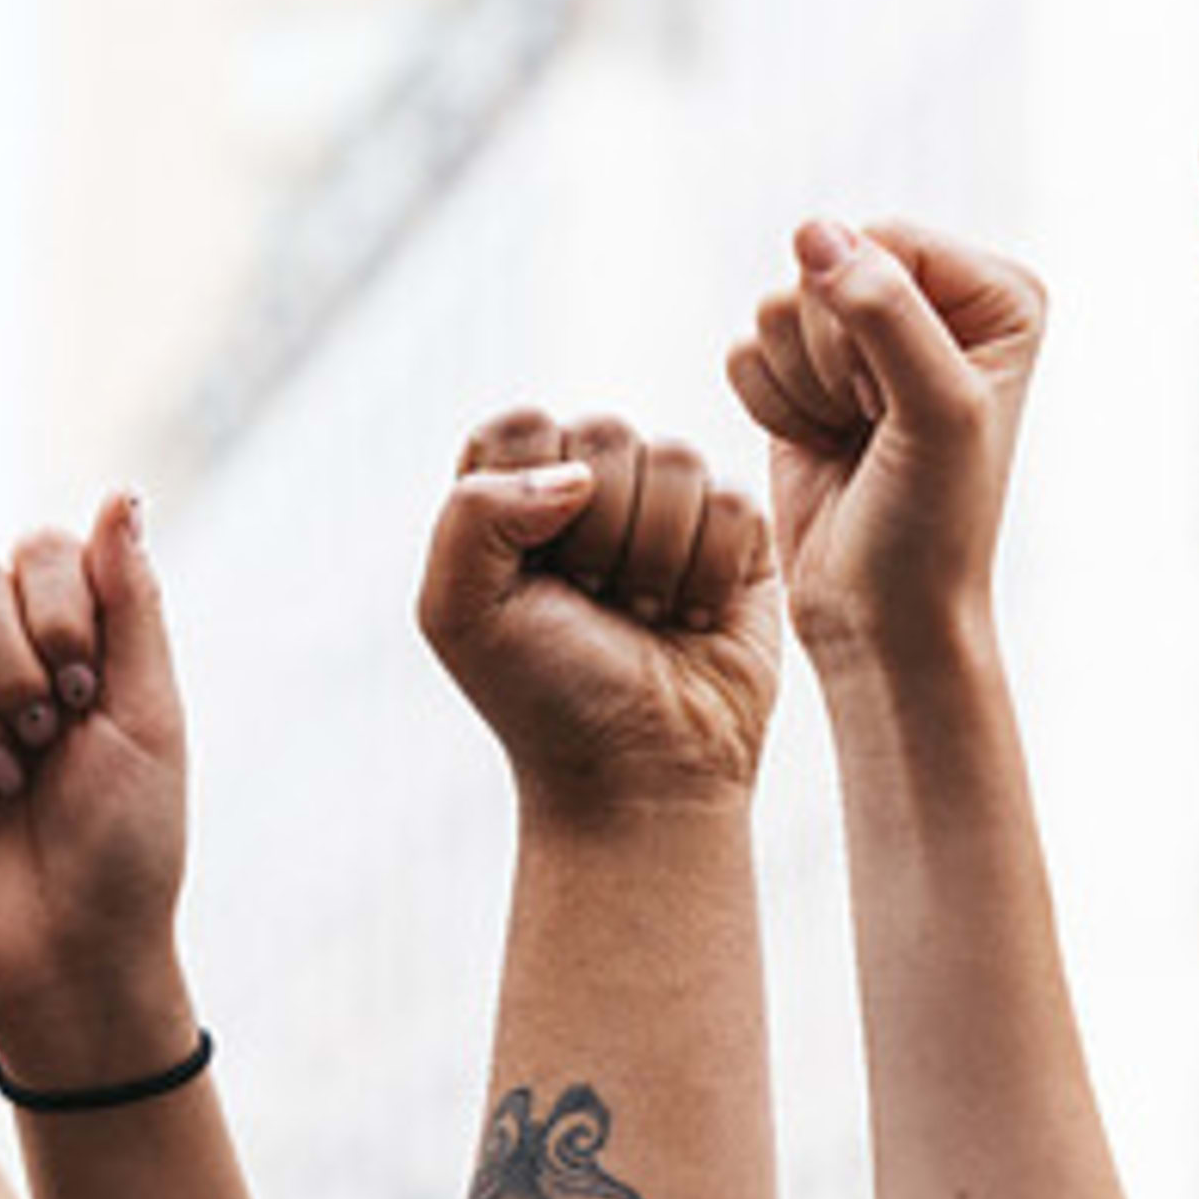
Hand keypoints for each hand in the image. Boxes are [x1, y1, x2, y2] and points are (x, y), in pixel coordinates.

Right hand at [0, 495, 195, 1087]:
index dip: (56, 607)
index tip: (88, 688)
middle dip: (10, 659)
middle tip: (47, 732)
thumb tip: (120, 491)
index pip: (33, 549)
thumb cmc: (130, 843)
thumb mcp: (150, 714)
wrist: (73, 954)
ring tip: (7, 779)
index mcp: (62, 635)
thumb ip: (129, 599)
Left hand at [415, 412, 781, 822]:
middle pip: (604, 431)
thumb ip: (473, 513)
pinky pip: (734, 503)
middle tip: (590, 600)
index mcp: (513, 492)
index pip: (521, 425)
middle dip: (595, 533)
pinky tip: (690, 618)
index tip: (529, 567)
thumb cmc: (542, 695)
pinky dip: (708, 573)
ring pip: (676, 458)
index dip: (528, 490)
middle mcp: (591, 486)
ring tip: (641, 613)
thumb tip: (577, 474)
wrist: (637, 773)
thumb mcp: (459, 611)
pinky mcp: (739, 537)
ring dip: (653, 557)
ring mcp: (668, 505)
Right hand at [724, 218, 1046, 661]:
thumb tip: (813, 230)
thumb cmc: (933, 527)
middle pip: (821, 266)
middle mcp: (932, 302)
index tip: (899, 400)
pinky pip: (744, 347)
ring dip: (800, 386)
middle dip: (830, 357)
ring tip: (851, 437)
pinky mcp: (803, 372)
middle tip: (875, 424)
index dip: (866, 320)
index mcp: (994, 294)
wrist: (883, 615)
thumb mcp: (935, 413)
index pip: (882, 240)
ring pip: (775, 305)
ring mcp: (863, 338)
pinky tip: (818, 444)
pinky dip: (769, 405)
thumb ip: (884, 311)